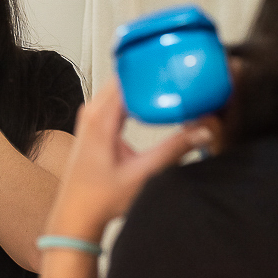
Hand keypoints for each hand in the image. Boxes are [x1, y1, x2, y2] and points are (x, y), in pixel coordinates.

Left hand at [45, 82, 215, 241]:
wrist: (75, 217)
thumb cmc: (100, 199)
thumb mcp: (143, 174)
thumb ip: (174, 150)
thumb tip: (202, 130)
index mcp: (100, 119)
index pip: (127, 78)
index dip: (150, 67)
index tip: (172, 61)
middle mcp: (92, 113)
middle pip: (124, 79)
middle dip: (150, 73)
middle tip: (178, 68)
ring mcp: (90, 118)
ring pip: (120, 88)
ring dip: (143, 84)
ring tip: (170, 80)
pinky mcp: (93, 126)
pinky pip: (115, 99)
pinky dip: (135, 97)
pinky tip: (153, 99)